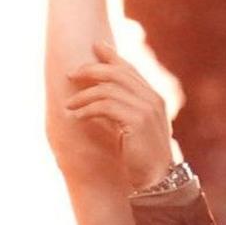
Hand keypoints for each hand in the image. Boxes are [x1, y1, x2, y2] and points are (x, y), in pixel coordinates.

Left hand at [61, 49, 180, 194]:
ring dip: (84, 95)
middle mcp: (152, 99)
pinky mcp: (137, 121)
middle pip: (117, 72)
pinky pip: (106, 106)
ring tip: (69, 105)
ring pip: (108, 88)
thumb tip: (104, 95)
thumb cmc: (141, 157)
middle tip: (71, 75)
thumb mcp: (134, 128)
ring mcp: (146, 109)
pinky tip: (78, 116)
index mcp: (154, 98)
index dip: (112, 55)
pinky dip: (88, 109)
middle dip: (91, 70)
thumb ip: (126, 109)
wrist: (156, 179)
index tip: (96, 46)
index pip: (130, 69)